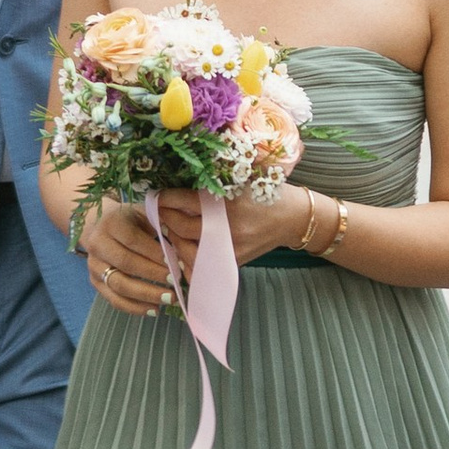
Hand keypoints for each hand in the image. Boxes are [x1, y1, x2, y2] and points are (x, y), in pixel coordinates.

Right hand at [80, 196, 172, 316]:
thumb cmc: (130, 220)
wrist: (98, 226)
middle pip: (125, 263)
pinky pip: (114, 300)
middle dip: (153, 274)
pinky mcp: (95, 282)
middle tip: (176, 282)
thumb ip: (162, 227)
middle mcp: (97, 244)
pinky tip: (155, 310)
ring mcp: (94, 265)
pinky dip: (135, 308)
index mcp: (111, 222)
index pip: (133, 240)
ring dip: (146, 295)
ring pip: (119, 285)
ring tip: (169, 298)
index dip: (154, 253)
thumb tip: (183, 249)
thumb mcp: (145, 214)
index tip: (175, 263)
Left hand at [152, 187, 297, 274]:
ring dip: (172, 238)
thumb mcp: (239, 182)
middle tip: (157, 209)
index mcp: (228, 203)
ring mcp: (229, 250)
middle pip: (181, 226)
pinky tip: (182, 247)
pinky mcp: (231, 264)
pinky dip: (186, 257)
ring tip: (168, 228)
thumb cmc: (265, 194)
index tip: (155, 195)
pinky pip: (199, 265)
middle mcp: (227, 229)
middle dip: (164, 217)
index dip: (165, 198)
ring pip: (186, 249)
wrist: (293, 218)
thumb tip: (175, 190)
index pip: (184, 201)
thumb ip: (210, 187)